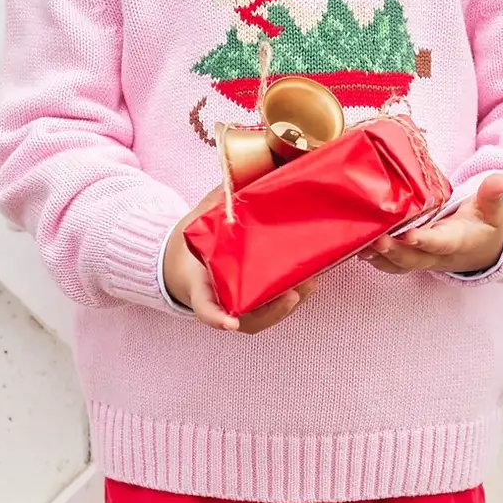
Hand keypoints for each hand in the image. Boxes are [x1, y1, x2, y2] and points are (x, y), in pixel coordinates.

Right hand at [162, 195, 317, 333]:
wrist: (190, 267)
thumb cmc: (198, 249)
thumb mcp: (199, 225)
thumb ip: (213, 207)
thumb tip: (231, 179)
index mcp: (201, 289)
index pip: (205, 308)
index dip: (216, 318)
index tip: (229, 323)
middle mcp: (223, 306)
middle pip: (249, 318)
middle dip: (273, 309)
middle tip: (292, 293)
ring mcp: (241, 310)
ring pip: (268, 316)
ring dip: (291, 302)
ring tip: (310, 282)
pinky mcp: (257, 307)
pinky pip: (277, 308)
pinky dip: (295, 297)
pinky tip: (311, 279)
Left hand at [361, 172, 502, 275]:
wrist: (481, 250)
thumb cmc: (483, 226)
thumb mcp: (493, 210)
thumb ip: (492, 194)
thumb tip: (501, 180)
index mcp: (456, 241)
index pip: (439, 243)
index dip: (424, 241)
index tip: (409, 235)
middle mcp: (435, 255)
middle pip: (412, 258)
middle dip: (393, 251)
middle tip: (374, 240)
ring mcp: (421, 259)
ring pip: (397, 264)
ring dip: (378, 258)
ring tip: (358, 246)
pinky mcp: (409, 258)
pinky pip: (389, 263)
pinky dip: (373, 258)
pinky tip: (355, 247)